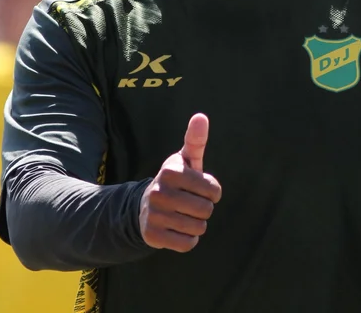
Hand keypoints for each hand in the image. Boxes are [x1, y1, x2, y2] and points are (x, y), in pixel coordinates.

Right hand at [139, 113, 221, 251]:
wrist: (146, 205)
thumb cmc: (177, 179)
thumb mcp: (186, 159)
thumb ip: (196, 139)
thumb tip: (201, 116)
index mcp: (171, 171)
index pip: (213, 190)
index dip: (212, 192)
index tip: (201, 189)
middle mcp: (159, 191)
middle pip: (206, 210)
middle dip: (204, 209)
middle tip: (191, 203)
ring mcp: (154, 214)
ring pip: (198, 228)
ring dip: (197, 225)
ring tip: (184, 215)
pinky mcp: (152, 236)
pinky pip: (187, 244)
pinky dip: (188, 239)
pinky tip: (179, 229)